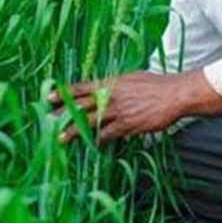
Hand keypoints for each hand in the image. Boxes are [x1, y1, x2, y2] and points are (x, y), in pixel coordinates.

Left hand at [48, 71, 186, 145]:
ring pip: (90, 123)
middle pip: (81, 106)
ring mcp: (118, 112)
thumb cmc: (155, 84)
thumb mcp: (132, 78)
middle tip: (47, 121)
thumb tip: (105, 87)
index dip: (64, 93)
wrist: (174, 95)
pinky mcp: (128, 126)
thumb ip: (116, 84)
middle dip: (63, 114)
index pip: (81, 87)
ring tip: (61, 139)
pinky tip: (91, 144)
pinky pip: (108, 135)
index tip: (49, 97)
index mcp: (110, 83)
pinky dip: (99, 140)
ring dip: (74, 132)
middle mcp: (110, 97)